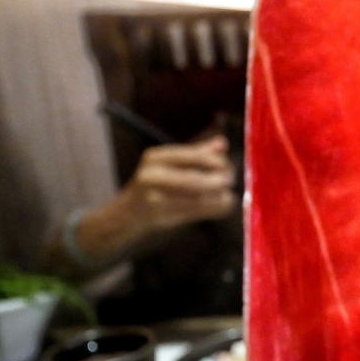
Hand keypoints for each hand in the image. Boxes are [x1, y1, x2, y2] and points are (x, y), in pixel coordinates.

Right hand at [119, 135, 236, 233]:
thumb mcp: (170, 163)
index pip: (193, 156)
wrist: (128, 212)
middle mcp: (152, 176)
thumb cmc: (155, 184)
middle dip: (219, 180)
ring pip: (198, 199)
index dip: (216, 160)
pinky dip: (215, 209)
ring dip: (219, 197)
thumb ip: (197, 153)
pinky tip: (223, 206)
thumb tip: (222, 143)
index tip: (227, 165)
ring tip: (228, 196)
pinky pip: (197, 212)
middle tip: (230, 181)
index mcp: (156, 157)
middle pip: (195, 179)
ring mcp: (155, 199)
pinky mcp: (162, 217)